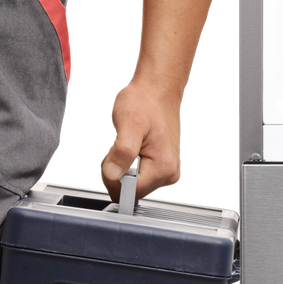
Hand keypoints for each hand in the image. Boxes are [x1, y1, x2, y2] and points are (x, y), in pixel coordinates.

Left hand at [101, 78, 183, 200]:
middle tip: (123, 145)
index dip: (115, 176)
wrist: (157, 90)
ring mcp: (167, 171)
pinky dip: (130, 163)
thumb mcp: (129, 123)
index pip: (129, 193)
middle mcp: (168, 173)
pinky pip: (138, 176)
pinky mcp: (162, 166)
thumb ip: (122, 150)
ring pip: (133, 184)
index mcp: (163, 168)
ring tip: (131, 142)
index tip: (118, 155)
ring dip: (125, 166)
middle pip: (131, 191)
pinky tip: (136, 146)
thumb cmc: (145, 102)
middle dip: (120, 171)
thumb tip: (114, 173)